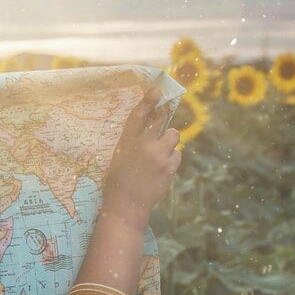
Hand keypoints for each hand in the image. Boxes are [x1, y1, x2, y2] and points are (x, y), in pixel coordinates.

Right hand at [102, 83, 181, 227]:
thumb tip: (153, 133)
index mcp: (126, 142)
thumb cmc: (118, 183)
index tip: (157, 89)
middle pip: (161, 122)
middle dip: (163, 124)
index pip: (138, 115)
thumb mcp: (120, 158)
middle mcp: (143, 145)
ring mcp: (158, 156)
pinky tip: (161, 169)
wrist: (126, 205)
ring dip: (169, 143)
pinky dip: (171, 160)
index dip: (148, 100)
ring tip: (159, 156)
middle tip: (161, 132)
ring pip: (173, 136)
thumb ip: (135, 144)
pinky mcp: (169, 167)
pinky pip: (177, 155)